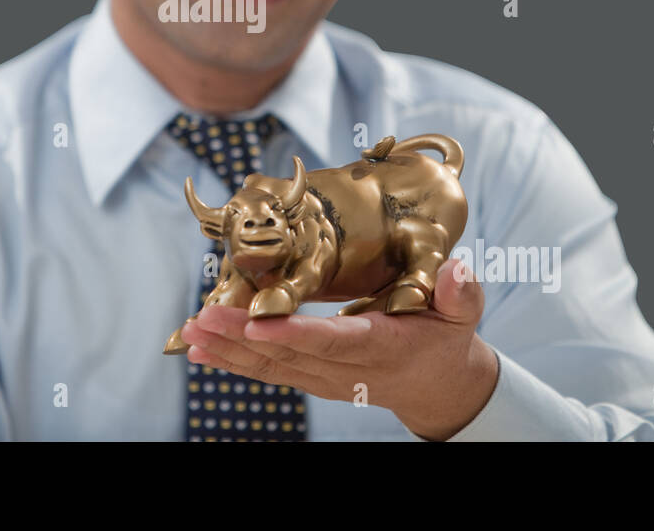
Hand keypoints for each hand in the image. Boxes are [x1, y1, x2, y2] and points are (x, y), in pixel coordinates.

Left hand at [180, 258, 499, 440]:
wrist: (437, 383)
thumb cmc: (446, 335)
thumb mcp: (463, 311)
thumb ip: (461, 292)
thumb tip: (458, 270)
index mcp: (382, 347)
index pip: (334, 342)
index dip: (295, 335)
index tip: (259, 324)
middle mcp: (348, 368)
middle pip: (289, 354)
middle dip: (242, 337)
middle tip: (202, 320)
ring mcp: (325, 378)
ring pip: (271, 365)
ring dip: (228, 349)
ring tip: (191, 331)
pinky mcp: (312, 377)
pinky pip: (268, 370)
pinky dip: (232, 361)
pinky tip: (199, 349)